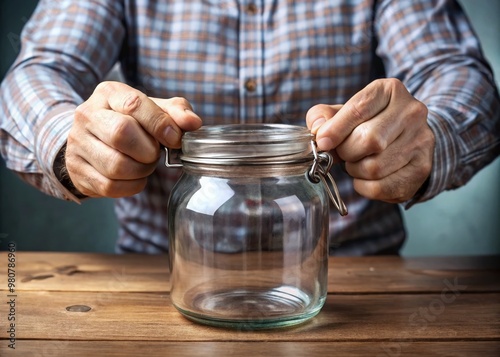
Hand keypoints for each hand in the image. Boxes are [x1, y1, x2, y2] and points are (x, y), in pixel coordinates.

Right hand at [65, 81, 201, 197]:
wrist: (91, 140)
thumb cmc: (130, 123)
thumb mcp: (152, 109)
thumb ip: (175, 112)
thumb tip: (194, 123)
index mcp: (108, 94)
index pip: (134, 104)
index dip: (159, 124)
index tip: (175, 139)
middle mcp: (87, 115)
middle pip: (122, 133)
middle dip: (148, 150)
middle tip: (155, 153)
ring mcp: (78, 143)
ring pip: (116, 165)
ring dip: (141, 170)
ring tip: (144, 164)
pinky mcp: (77, 170)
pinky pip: (110, 186)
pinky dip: (132, 186)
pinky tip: (134, 177)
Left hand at [306, 78, 434, 202]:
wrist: (405, 137)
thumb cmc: (367, 123)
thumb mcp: (344, 111)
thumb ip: (323, 116)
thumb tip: (318, 129)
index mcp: (390, 90)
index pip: (358, 110)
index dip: (335, 130)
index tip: (322, 142)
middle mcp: (412, 112)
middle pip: (369, 140)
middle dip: (346, 152)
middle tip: (343, 153)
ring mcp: (421, 141)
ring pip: (374, 167)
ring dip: (355, 170)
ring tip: (356, 163)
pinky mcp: (422, 169)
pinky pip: (381, 187)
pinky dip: (364, 187)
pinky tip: (365, 178)